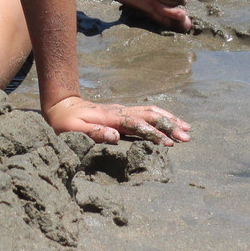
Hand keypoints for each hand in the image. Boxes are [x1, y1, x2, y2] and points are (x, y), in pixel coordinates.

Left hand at [44, 95, 190, 145]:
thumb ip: (94, 133)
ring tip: (187, 129)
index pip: (138, 125)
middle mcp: (121, 112)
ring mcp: (123, 111)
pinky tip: (171, 122)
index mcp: (111, 118)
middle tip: (187, 138)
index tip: (168, 144)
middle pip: (150, 116)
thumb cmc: (66, 123)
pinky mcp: (123, 114)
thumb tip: (115, 135)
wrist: (62, 107)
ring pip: (151, 112)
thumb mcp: (74, 130)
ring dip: (170, 119)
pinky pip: (146, 113)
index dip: (154, 134)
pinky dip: (162, 116)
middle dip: (170, 126)